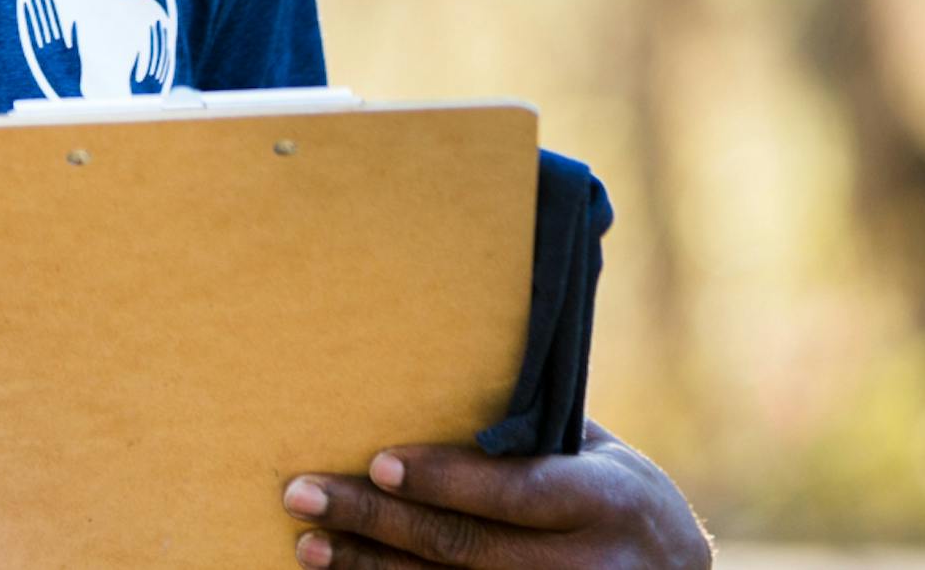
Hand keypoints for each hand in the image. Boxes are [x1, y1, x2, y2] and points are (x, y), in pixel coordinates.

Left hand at [280, 423, 711, 568]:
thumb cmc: (622, 504)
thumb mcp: (600, 460)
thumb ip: (532, 435)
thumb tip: (433, 374)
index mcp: (605, 501)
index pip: (515, 492)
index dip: (444, 479)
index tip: (377, 460)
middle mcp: (588, 565)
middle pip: (463, 547)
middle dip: (375, 520)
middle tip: (303, 495)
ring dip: (369, 569)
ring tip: (307, 544)